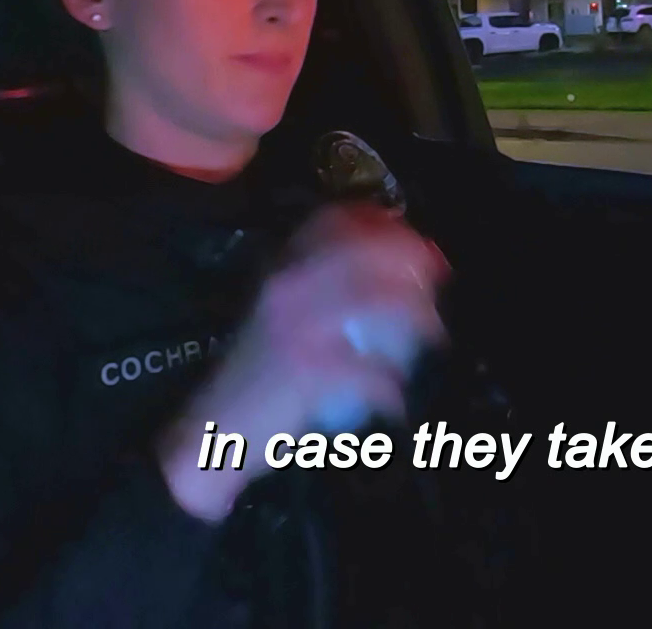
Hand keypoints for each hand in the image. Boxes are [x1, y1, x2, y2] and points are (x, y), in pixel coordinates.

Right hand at [157, 202, 448, 520]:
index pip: (333, 222)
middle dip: (411, 261)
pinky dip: (388, 386)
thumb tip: (382, 272)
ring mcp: (297, 325)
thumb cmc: (254, 376)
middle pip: (366, 255)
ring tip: (433, 336)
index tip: (413, 236)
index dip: (380, 222)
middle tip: (438, 280)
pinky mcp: (307, 369)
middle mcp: (287, 286)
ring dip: (416, 317)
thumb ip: (315, 289)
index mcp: (279, 270)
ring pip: (377, 303)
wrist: (213, 430)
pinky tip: (395, 398)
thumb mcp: (276, 316)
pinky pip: (368, 371)